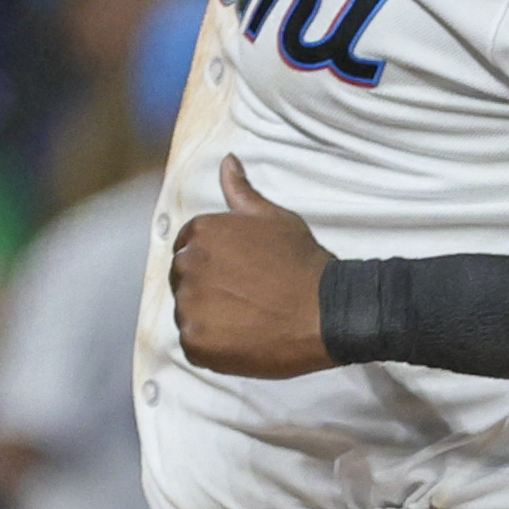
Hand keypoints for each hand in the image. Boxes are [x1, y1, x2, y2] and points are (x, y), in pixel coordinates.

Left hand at [172, 157, 333, 375]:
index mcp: (202, 231)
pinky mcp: (196, 341)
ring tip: (247, 320)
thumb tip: (227, 162)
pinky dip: (214, 346)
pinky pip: (193, 345)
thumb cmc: (302, 263)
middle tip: (245, 300)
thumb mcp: (274, 218)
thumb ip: (242, 192)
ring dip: (210, 318)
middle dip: (208, 289)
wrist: (324, 311)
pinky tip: (243, 339)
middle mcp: (188, 265)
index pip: (187, 248)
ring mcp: (189, 305)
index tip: (236, 276)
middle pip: (183, 280)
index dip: (212, 264)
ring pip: (187, 313)